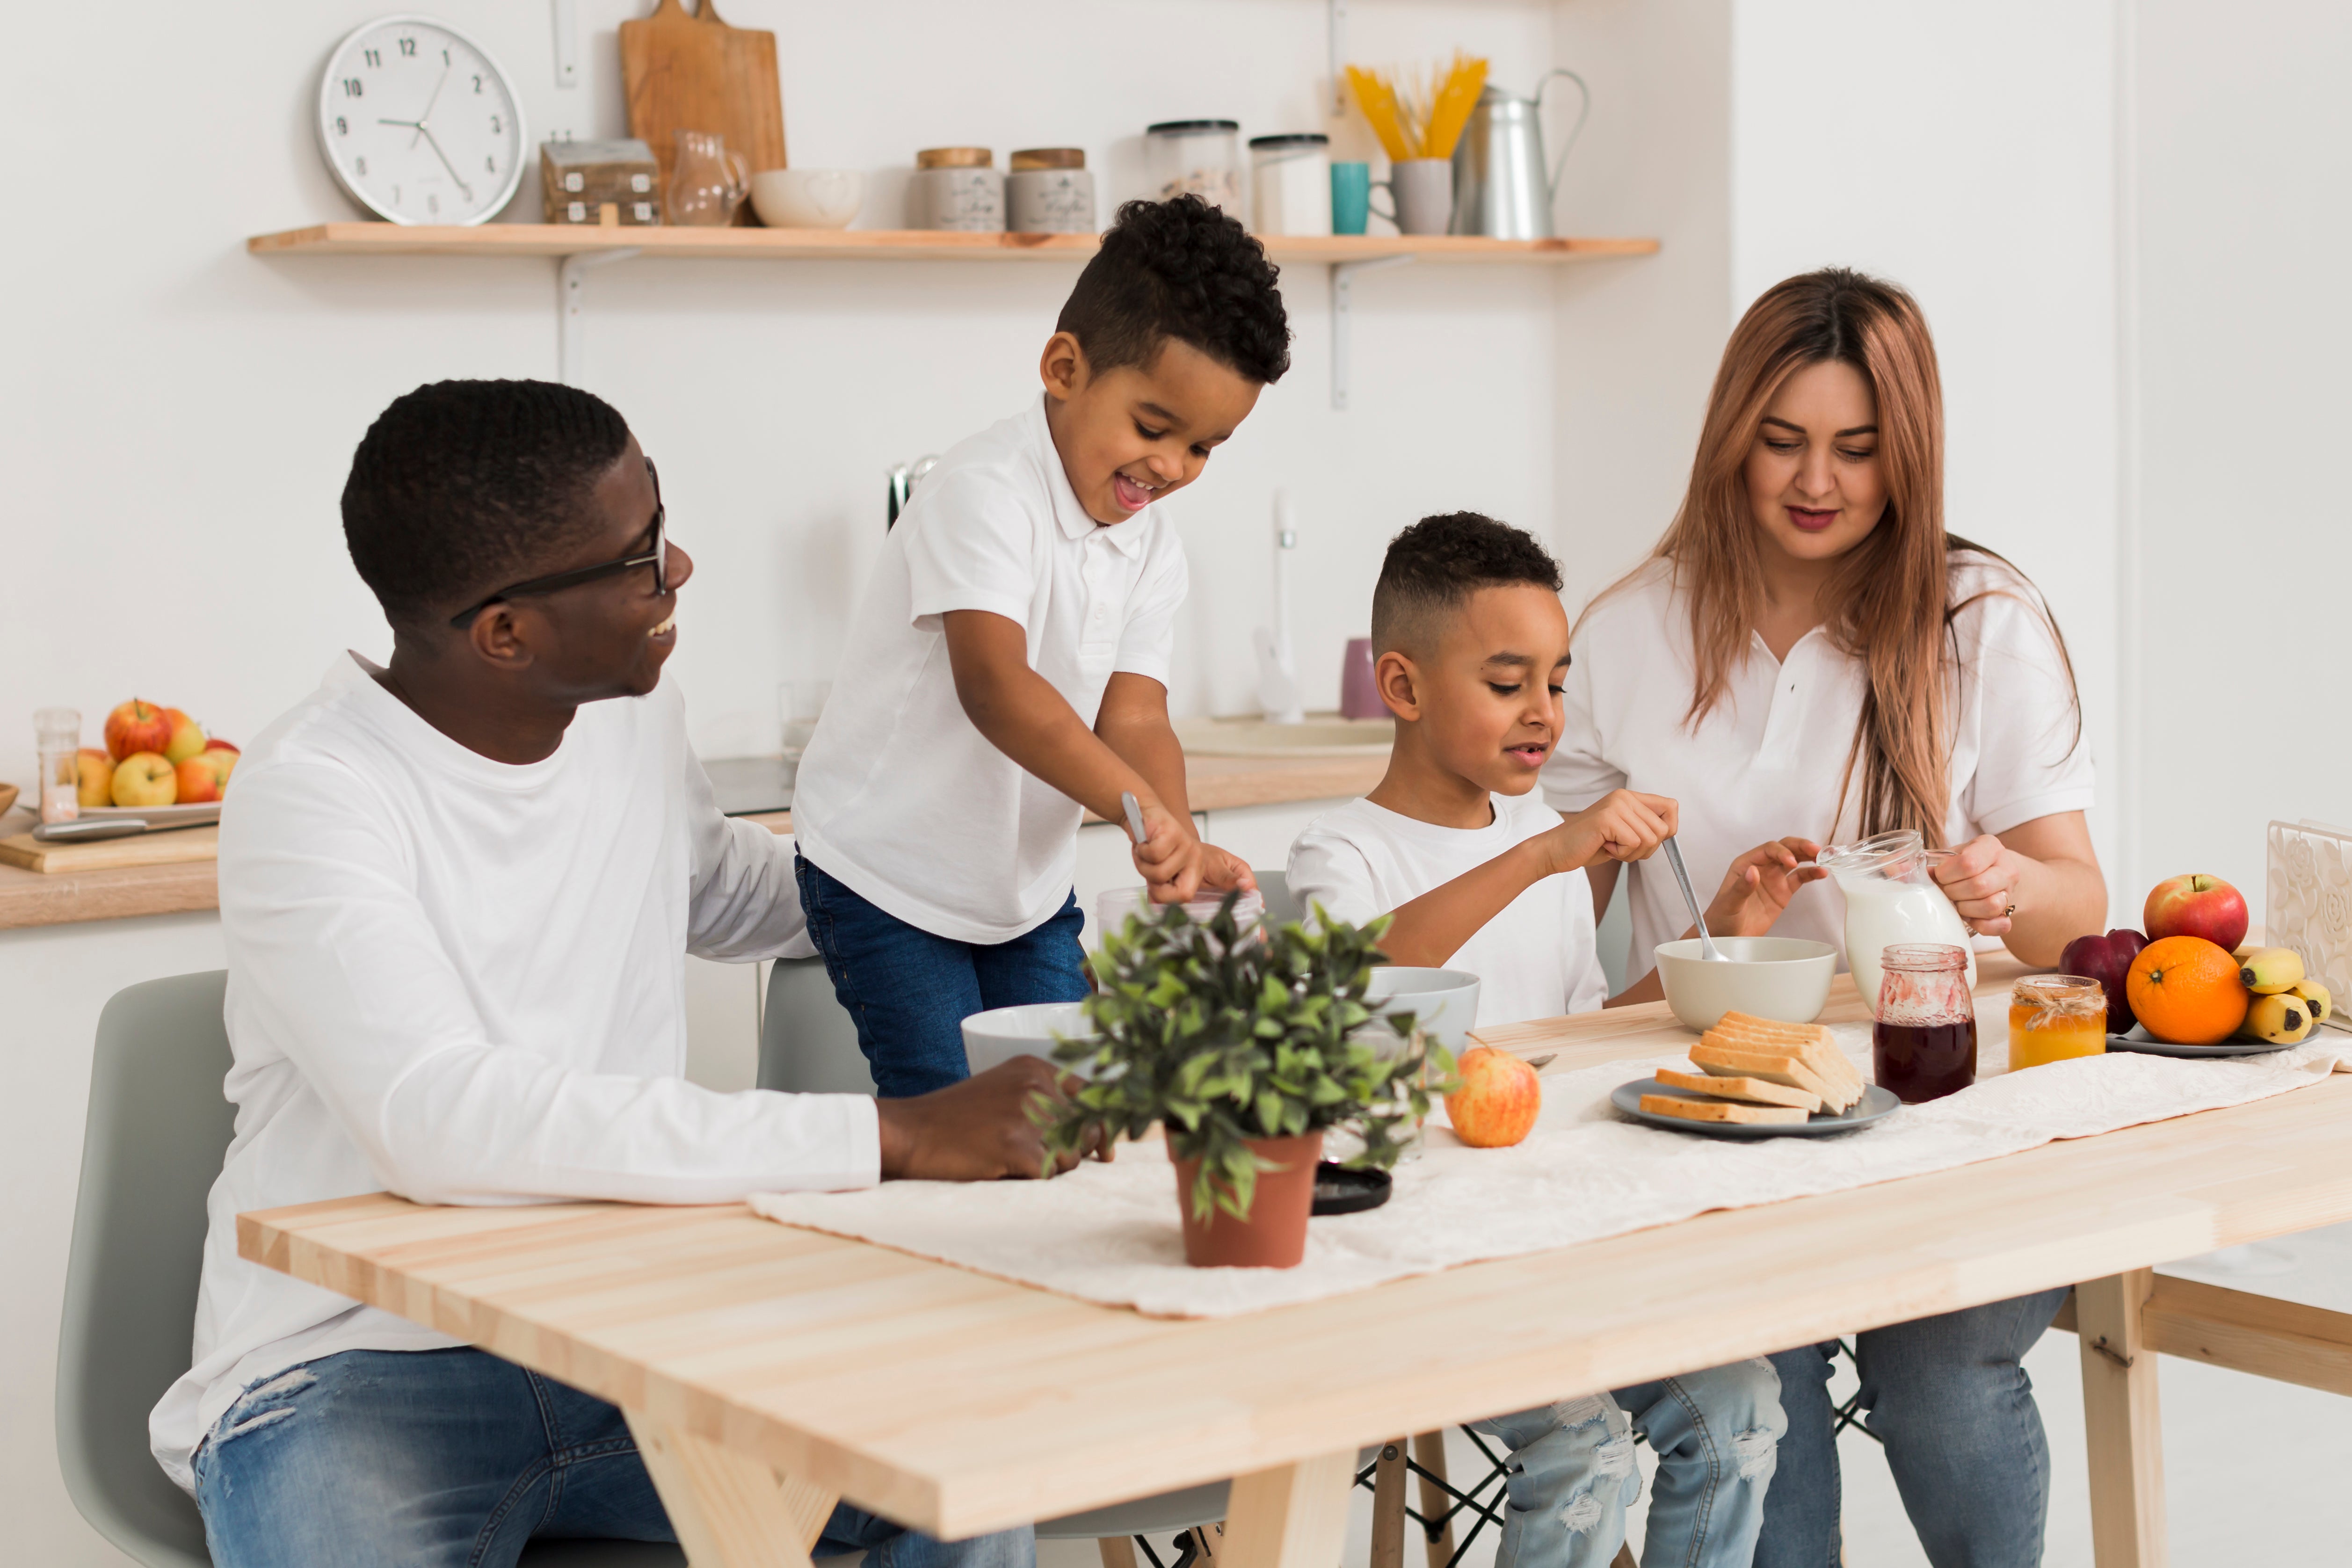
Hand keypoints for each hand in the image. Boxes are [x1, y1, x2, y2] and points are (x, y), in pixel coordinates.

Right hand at [873, 1057, 1095, 1180]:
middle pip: (1086, 1132)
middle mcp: (1036, 1085)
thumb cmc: (957, 1119)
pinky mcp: (1015, 1145)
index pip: (1094, 1098)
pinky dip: (1030, 1179)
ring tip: (1011, 1159)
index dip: (1101, 1128)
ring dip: (1049, 1168)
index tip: (1103, 1151)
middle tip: (1032, 1156)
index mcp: (1036, 1068)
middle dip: (1071, 1153)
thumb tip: (1104, 1138)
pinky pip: (1048, 1174)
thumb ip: (1050, 1104)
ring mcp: (1026, 1114)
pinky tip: (1002, 1168)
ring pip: (1071, 1157)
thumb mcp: (1006, 1093)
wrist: (909, 1132)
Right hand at [1131, 802, 1205, 901]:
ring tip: (1145, 852)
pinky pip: (1154, 854)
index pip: (1186, 897)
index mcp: (1195, 870)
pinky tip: (1144, 843)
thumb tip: (1155, 905)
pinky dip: (1141, 851)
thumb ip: (1158, 889)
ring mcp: (1187, 846)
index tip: (1154, 885)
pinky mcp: (1174, 833)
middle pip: (1179, 892)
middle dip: (1155, 884)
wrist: (1143, 815)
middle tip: (1148, 868)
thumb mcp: (1157, 870)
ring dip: (1144, 864)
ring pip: (1160, 873)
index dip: (1165, 897)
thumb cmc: (1151, 844)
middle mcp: (1197, 858)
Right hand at [1545, 790, 1676, 873]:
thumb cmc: (1590, 844)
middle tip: (1622, 847)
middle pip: (1663, 829)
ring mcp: (1615, 806)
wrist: (1557, 849)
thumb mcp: (1624, 832)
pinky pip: (1633, 843)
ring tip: (1611, 846)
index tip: (1649, 841)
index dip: (1669, 829)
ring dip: (1632, 853)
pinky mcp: (1607, 818)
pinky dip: (1620, 854)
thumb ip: (1645, 826)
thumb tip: (1670, 830)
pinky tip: (1604, 847)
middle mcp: (1624, 797)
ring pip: (1649, 839)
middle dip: (1646, 849)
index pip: (1671, 806)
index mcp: (1630, 797)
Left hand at [1702, 837, 1826, 937]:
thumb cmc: (1721, 917)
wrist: (1727, 936)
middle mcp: (1761, 867)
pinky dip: (1811, 874)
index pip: (1768, 849)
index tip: (1792, 862)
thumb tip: (1753, 871)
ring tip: (1825, 857)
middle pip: (1784, 848)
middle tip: (1817, 850)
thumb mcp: (1729, 903)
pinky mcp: (1783, 892)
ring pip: (1795, 860)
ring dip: (1809, 856)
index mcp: (1746, 864)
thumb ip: (1741, 888)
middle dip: (1800, 847)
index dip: (1782, 852)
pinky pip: (1800, 878)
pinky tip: (1822, 872)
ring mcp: (1774, 879)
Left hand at [1932, 832, 2024, 936]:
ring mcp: (2011, 891)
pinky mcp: (2011, 912)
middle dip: (1954, 893)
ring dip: (1966, 909)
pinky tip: (1970, 919)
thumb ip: (1924, 863)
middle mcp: (2006, 867)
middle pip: (1979, 886)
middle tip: (1947, 892)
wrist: (1996, 875)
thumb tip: (1893, 869)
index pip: (1969, 863)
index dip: (1947, 874)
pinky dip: (1982, 926)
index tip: (1940, 876)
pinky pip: (2001, 925)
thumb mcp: (1949, 857)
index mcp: (1989, 846)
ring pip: (1991, 905)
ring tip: (1957, 903)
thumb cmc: (1964, 866)